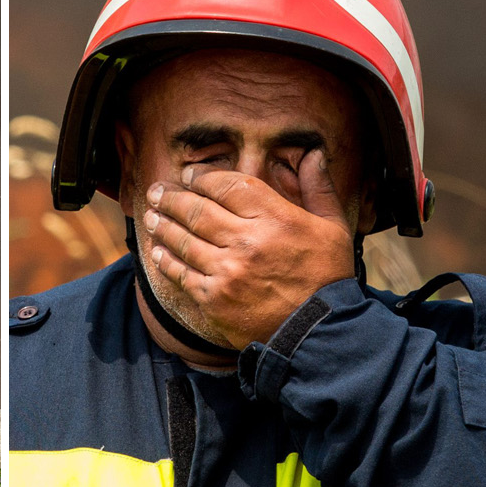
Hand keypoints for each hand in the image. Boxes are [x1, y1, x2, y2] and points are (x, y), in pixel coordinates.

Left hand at [142, 148, 357, 347]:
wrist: (319, 331)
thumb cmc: (326, 276)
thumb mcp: (333, 228)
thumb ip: (318, 189)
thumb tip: (312, 155)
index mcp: (277, 219)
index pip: (229, 186)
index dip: (203, 177)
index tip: (189, 174)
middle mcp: (248, 242)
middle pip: (198, 211)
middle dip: (172, 198)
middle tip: (157, 191)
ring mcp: (228, 271)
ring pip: (184, 240)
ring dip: (163, 225)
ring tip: (152, 216)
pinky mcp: (214, 298)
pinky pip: (182, 273)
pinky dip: (166, 260)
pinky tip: (157, 251)